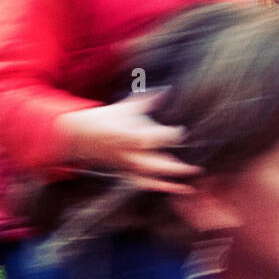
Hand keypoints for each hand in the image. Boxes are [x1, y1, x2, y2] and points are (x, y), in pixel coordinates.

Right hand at [55, 92, 195, 193]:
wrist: (81, 134)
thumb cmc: (107, 118)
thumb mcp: (128, 106)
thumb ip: (150, 100)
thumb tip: (168, 89)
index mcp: (135, 136)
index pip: (162, 138)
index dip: (174, 134)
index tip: (180, 130)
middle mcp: (133, 155)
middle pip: (161, 164)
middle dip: (180, 166)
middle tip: (197, 167)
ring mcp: (129, 166)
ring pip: (154, 176)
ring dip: (174, 179)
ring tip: (192, 178)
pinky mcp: (126, 173)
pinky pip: (146, 183)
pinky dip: (163, 187)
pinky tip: (179, 189)